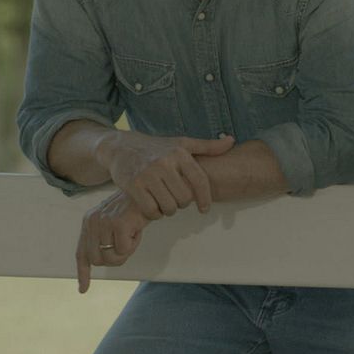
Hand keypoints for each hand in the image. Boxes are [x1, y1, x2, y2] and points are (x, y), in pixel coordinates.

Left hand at [76, 190, 149, 292]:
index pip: (81, 253)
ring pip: (111, 257)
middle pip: (98, 260)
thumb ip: (105, 238)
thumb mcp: (115, 221)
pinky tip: (137, 230)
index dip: (83, 273)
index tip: (83, 289)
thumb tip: (104, 259)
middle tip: (128, 244)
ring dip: (126, 250)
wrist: (149, 189)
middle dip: (115, 258)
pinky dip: (133, 244)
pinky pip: (123, 250)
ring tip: (133, 233)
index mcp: (89, 222)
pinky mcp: (117, 224)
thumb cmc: (135, 208)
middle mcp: (92, 222)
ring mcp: (103, 222)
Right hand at [96, 130, 234, 219]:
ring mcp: (148, 174)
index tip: (205, 209)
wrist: (122, 147)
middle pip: (184, 198)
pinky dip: (154, 213)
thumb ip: (208, 146)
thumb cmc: (157, 148)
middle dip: (183, 203)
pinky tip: (154, 206)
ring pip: (169, 206)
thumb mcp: (182, 143)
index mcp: (180, 153)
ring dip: (169, 210)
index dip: (205, 198)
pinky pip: (151, 210)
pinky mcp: (133, 185)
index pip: (200, 181)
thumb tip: (231, 140)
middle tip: (177, 200)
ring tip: (166, 202)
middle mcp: (165, 163)